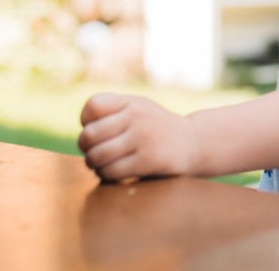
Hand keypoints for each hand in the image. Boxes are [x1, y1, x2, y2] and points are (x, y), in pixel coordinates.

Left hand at [78, 93, 199, 181]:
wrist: (194, 142)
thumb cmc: (157, 128)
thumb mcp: (140, 109)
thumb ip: (112, 114)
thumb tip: (84, 137)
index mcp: (132, 102)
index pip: (93, 106)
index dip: (86, 121)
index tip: (96, 130)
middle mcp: (137, 116)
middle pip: (89, 134)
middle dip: (86, 148)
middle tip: (94, 152)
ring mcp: (143, 137)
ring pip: (97, 156)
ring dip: (94, 165)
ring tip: (102, 164)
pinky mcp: (148, 160)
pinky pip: (112, 172)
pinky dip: (107, 175)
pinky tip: (115, 173)